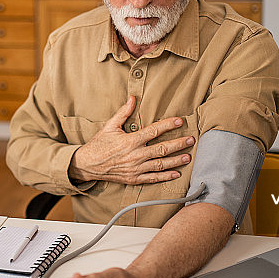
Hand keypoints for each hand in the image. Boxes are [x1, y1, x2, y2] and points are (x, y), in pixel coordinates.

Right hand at [68, 96, 194, 183]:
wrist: (87, 165)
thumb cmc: (99, 144)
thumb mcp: (109, 126)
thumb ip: (123, 113)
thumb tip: (132, 98)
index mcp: (130, 141)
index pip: (153, 131)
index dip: (167, 125)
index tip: (179, 121)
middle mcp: (135, 155)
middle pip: (161, 149)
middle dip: (178, 144)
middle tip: (191, 139)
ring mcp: (135, 168)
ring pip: (160, 164)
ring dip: (176, 160)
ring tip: (188, 156)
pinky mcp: (134, 178)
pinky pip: (153, 178)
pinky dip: (165, 177)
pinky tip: (176, 173)